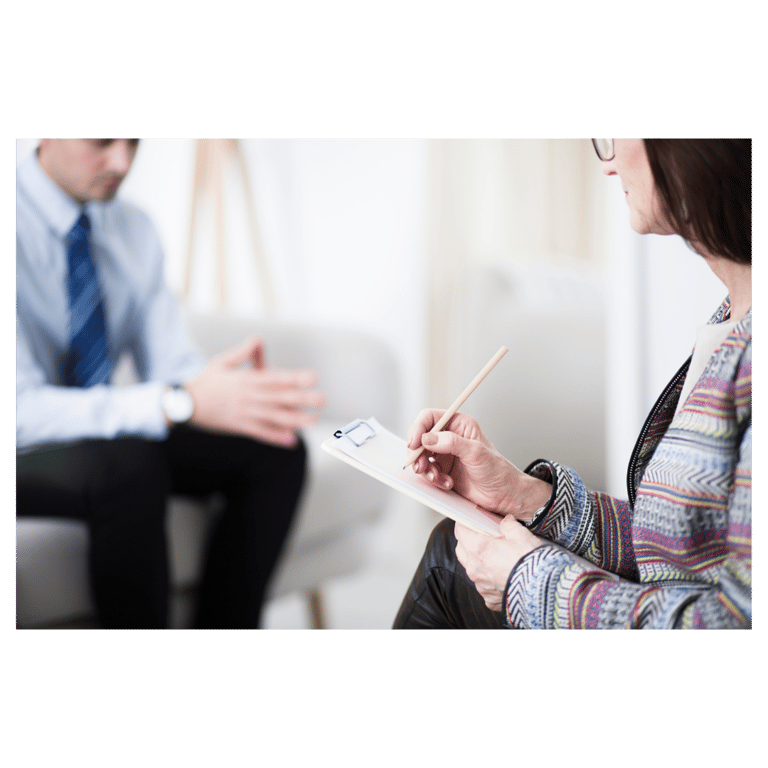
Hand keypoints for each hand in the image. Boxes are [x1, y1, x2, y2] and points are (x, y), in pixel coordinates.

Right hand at [186, 337, 324, 447]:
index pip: (275, 378)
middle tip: (322, 400)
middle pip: (279, 397)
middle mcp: (248, 396)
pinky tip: (291, 441)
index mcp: (246, 379)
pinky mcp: (239, 426)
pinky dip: (276, 437)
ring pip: (273, 417)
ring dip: (294, 420)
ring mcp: (244, 413)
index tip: (312, 377)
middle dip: (302, 399)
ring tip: (312, 421)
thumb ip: (243, 352)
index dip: (294, 378)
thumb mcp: (223, 362)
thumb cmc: (206, 381)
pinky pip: (260, 432)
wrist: (184, 404)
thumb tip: (258, 339)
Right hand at [407, 410, 550, 521]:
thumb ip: (451, 442)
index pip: (430, 418)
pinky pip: (427, 472)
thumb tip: (428, 438)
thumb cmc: (497, 471)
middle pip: (421, 438)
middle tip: (421, 465)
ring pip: (421, 456)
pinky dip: (433, 479)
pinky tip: (447, 483)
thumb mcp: (475, 453)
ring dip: (425, 469)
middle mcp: (450, 437)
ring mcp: (445, 454)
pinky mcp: (443, 470)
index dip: (418, 428)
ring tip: (437, 477)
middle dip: (418, 453)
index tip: (414, 443)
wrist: (503, 495)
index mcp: (459, 425)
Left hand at [454, 517, 542, 611]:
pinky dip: (489, 580)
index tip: (471, 520)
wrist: (542, 590)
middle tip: (483, 536)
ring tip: (495, 556)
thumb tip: (506, 521)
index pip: (460, 531)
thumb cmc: (531, 561)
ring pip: (471, 568)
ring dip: (478, 561)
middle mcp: (475, 569)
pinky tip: (502, 575)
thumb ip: (508, 525)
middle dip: (468, 541)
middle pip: (462, 550)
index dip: (465, 523)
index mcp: (478, 549)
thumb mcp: (521, 534)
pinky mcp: (489, 599)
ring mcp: (481, 586)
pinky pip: (483, 586)